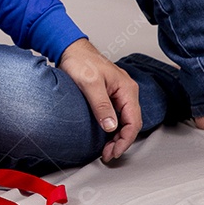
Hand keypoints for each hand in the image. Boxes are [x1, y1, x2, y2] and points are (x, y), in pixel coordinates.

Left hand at [58, 38, 141, 161]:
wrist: (70, 50)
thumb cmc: (80, 61)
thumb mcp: (89, 83)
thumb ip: (101, 104)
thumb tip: (111, 126)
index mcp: (127, 89)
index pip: (133, 121)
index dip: (125, 140)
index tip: (113, 151)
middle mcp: (126, 92)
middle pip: (131, 124)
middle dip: (121, 142)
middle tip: (107, 154)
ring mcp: (119, 94)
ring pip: (124, 121)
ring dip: (116, 137)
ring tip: (105, 150)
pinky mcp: (110, 96)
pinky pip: (116, 116)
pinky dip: (112, 129)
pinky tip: (104, 136)